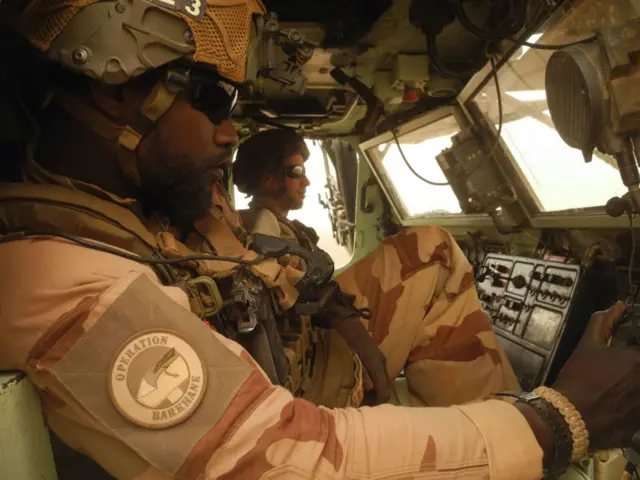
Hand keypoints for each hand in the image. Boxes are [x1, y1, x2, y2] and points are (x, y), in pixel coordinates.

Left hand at [327, 303, 390, 404]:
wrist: (349, 324)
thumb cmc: (349, 340)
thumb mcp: (354, 357)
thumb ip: (363, 373)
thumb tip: (371, 388)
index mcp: (378, 365)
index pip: (385, 391)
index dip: (378, 402)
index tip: (367, 410)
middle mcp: (382, 364)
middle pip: (385, 388)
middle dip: (376, 399)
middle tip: (363, 406)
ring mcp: (379, 362)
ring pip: (382, 383)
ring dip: (374, 393)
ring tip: (361, 399)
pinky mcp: (375, 360)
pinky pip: (378, 378)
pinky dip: (373, 385)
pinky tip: (362, 387)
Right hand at [553, 301, 639, 448]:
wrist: (570, 417)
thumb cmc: (579, 376)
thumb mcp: (587, 346)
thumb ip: (603, 323)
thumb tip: (619, 306)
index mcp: (639, 360)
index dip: (634, 348)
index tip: (626, 349)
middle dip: (632, 366)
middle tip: (616, 369)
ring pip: (639, 388)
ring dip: (632, 385)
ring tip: (614, 385)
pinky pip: (637, 408)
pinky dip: (630, 403)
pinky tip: (616, 402)